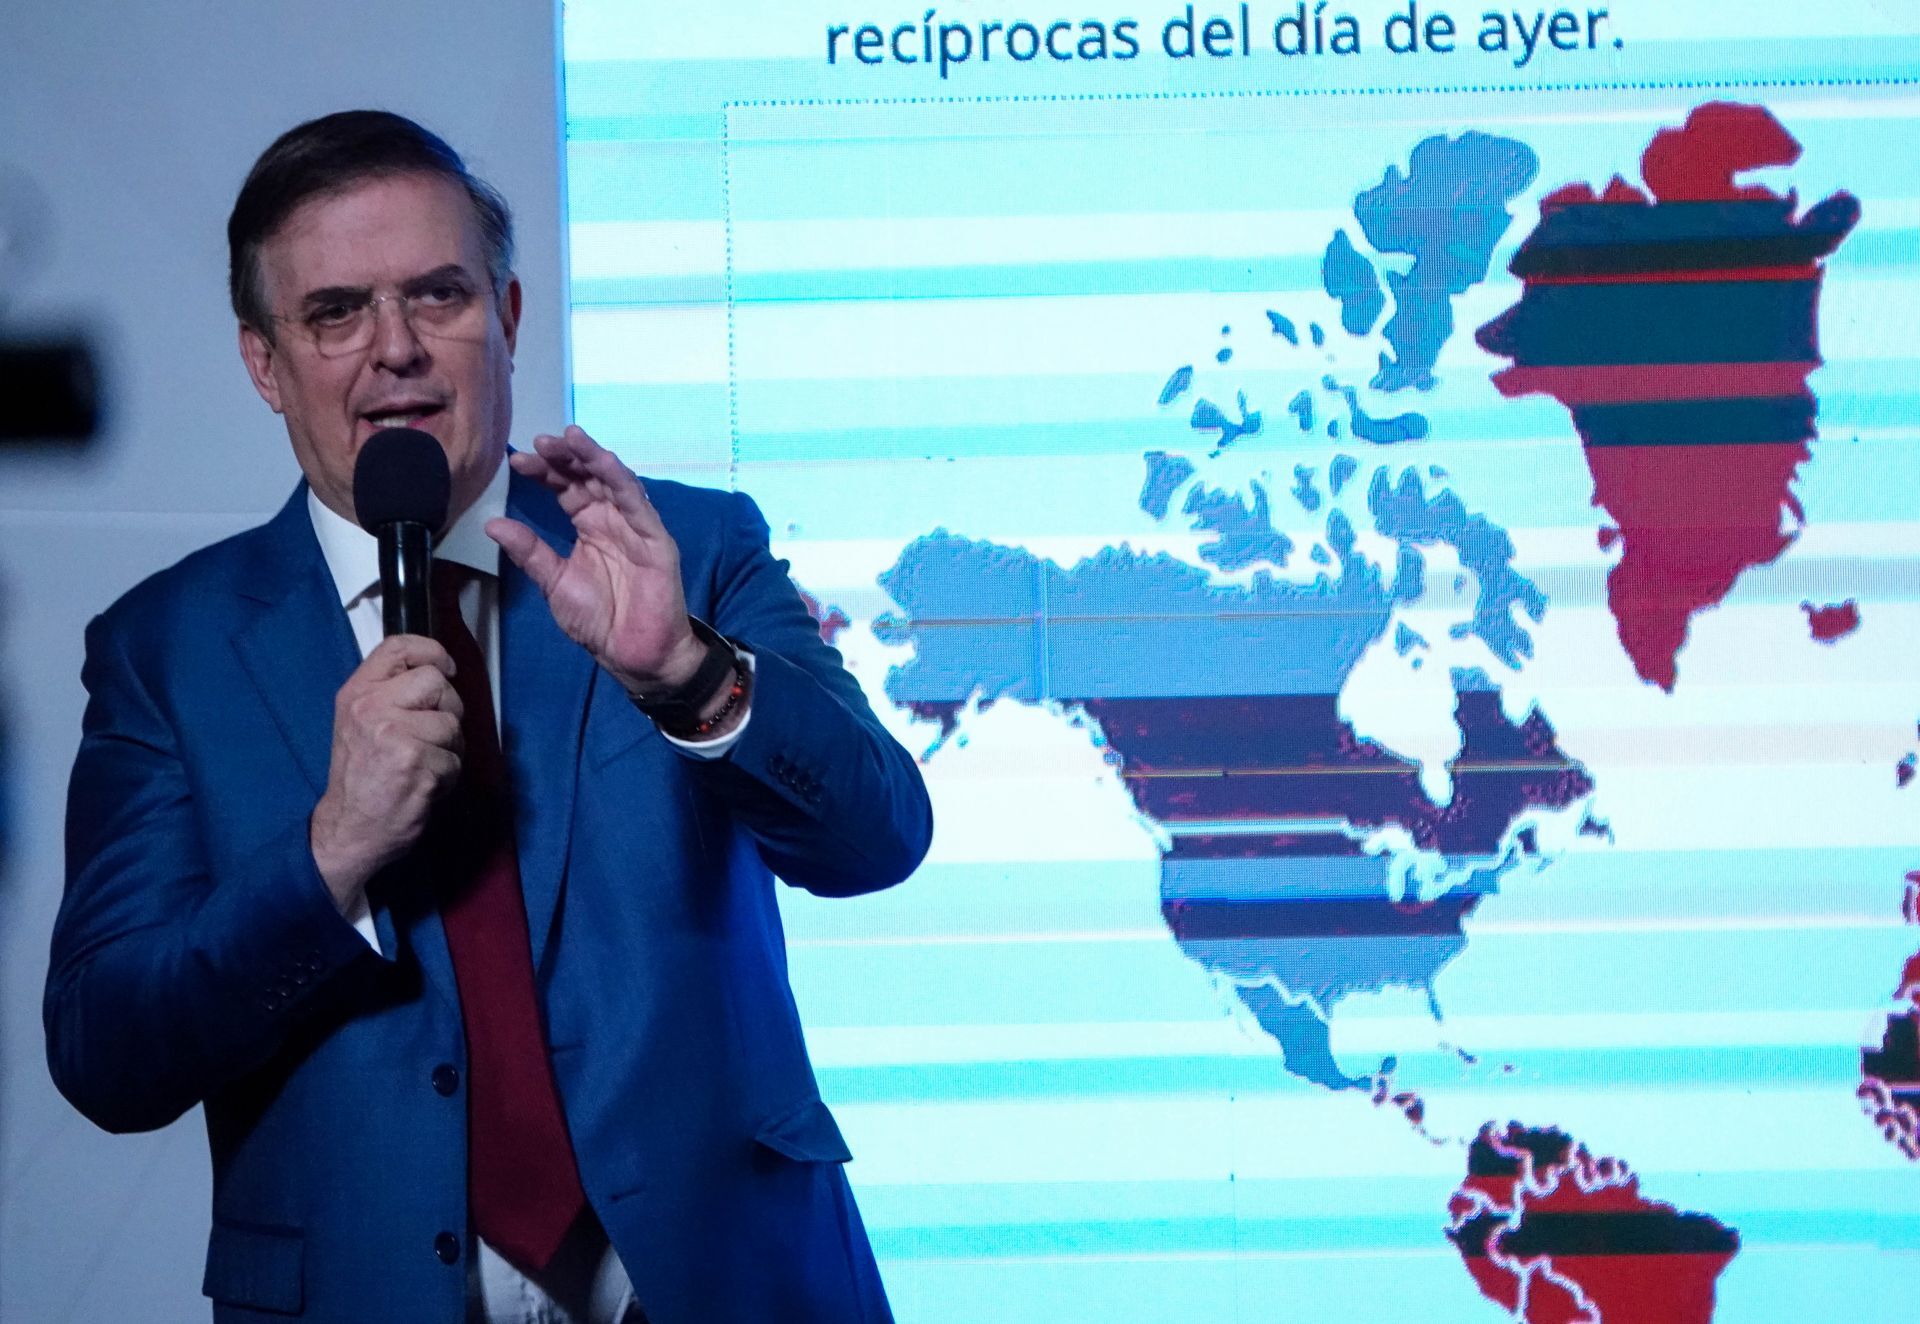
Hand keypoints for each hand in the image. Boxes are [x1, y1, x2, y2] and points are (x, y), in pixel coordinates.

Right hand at [310, 635, 463, 908]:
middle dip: (446, 709)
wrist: (349, 829)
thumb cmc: (361, 776)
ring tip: (422, 765)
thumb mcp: (360, 722)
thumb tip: (438, 670)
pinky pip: (455, 760)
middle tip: (429, 736)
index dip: (432, 651)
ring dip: (449, 749)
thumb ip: (390, 693)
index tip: (446, 668)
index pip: (398, 646)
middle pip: (437, 682)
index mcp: (357, 694)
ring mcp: (394, 736)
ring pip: (452, 724)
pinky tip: (423, 785)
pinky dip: (448, 777)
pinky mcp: (416, 764)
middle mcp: (371, 709)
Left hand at [485, 426, 708, 695]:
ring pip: (614, 481)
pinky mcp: (656, 540)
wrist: (633, 655)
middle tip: (540, 442)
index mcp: (590, 527)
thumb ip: (529, 552)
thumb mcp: (554, 583)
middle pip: (588, 477)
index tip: (518, 462)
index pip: (566, 488)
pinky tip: (603, 462)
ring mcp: (635, 527)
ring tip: (568, 439)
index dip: (544, 472)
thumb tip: (493, 524)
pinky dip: (620, 481)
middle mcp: (613, 520)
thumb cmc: (599, 621)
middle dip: (565, 457)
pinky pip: (638, 504)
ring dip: (592, 457)